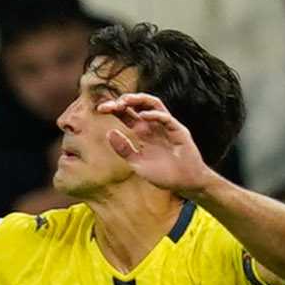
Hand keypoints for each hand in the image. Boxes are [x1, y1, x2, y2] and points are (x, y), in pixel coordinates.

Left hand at [97, 92, 215, 196]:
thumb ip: (124, 149)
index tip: (100, 109)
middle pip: (137, 106)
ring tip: (125, 101)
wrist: (185, 183)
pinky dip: (155, 115)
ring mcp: (166, 126)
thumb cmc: (163, 174)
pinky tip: (143, 116)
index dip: (114, 109)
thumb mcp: (137, 163)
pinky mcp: (178, 131)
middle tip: (110, 105)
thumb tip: (110, 132)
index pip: (126, 115)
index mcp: (142, 133)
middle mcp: (153, 126)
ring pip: (153, 104)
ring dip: (139, 100)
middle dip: (123, 101)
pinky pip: (166, 118)